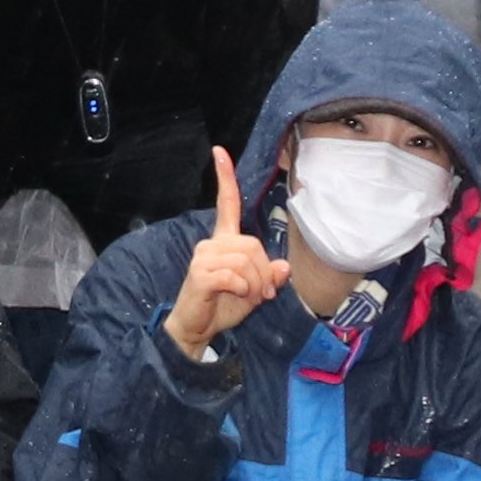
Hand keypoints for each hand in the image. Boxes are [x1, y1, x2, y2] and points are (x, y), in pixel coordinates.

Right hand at [164, 145, 287, 358]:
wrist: (197, 328)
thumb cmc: (223, 306)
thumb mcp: (254, 291)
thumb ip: (269, 276)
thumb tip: (283, 267)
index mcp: (224, 242)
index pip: (225, 204)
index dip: (225, 178)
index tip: (219, 151)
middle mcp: (211, 244)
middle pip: (252, 244)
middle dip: (263, 273)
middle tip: (261, 293)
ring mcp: (203, 257)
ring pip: (246, 260)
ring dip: (255, 284)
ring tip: (248, 296)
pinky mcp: (199, 273)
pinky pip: (234, 275)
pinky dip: (243, 289)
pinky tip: (236, 296)